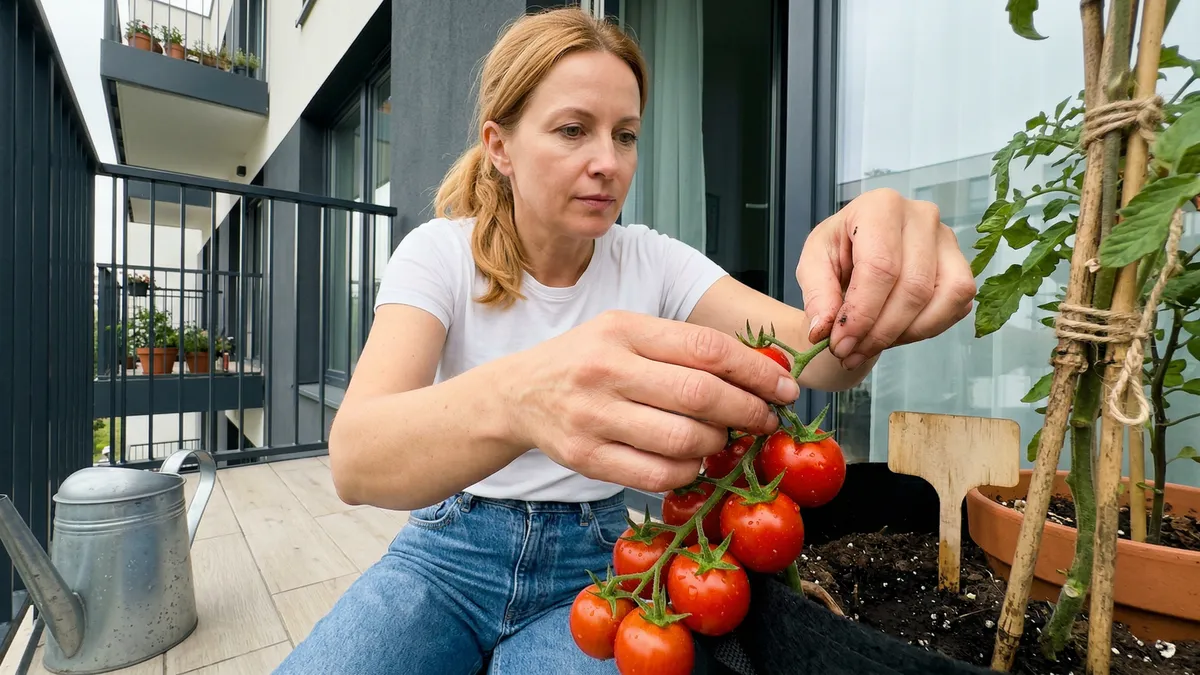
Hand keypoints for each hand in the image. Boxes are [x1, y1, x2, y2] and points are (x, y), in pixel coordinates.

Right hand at [507, 310, 798, 492]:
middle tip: (766, 419)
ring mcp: (593, 416)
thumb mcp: (624, 333)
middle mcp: (606, 370)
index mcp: (623, 330)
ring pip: (683, 440)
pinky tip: (692, 461)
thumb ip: (680, 346)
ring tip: (724, 439)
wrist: (517, 394)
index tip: (784, 387)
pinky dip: (687, 472)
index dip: (755, 371)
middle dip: (748, 411)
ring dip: (718, 445)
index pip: (706, 348)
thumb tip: (759, 370)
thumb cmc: (585, 360)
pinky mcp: (585, 458)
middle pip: (701, 396)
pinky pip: (656, 475)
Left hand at [796, 188, 976, 369]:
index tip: (839, 343)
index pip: (880, 267)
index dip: (861, 314)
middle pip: (913, 288)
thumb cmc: (839, 251)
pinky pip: (957, 307)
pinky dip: (926, 330)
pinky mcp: (962, 266)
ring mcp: (949, 241)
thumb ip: (817, 295)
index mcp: (881, 206)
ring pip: (944, 298)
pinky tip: (895, 333)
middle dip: (880, 332)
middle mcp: (922, 216)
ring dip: (906, 334)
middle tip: (850, 353)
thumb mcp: (814, 264)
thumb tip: (823, 330)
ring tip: (870, 346)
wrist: (861, 250)